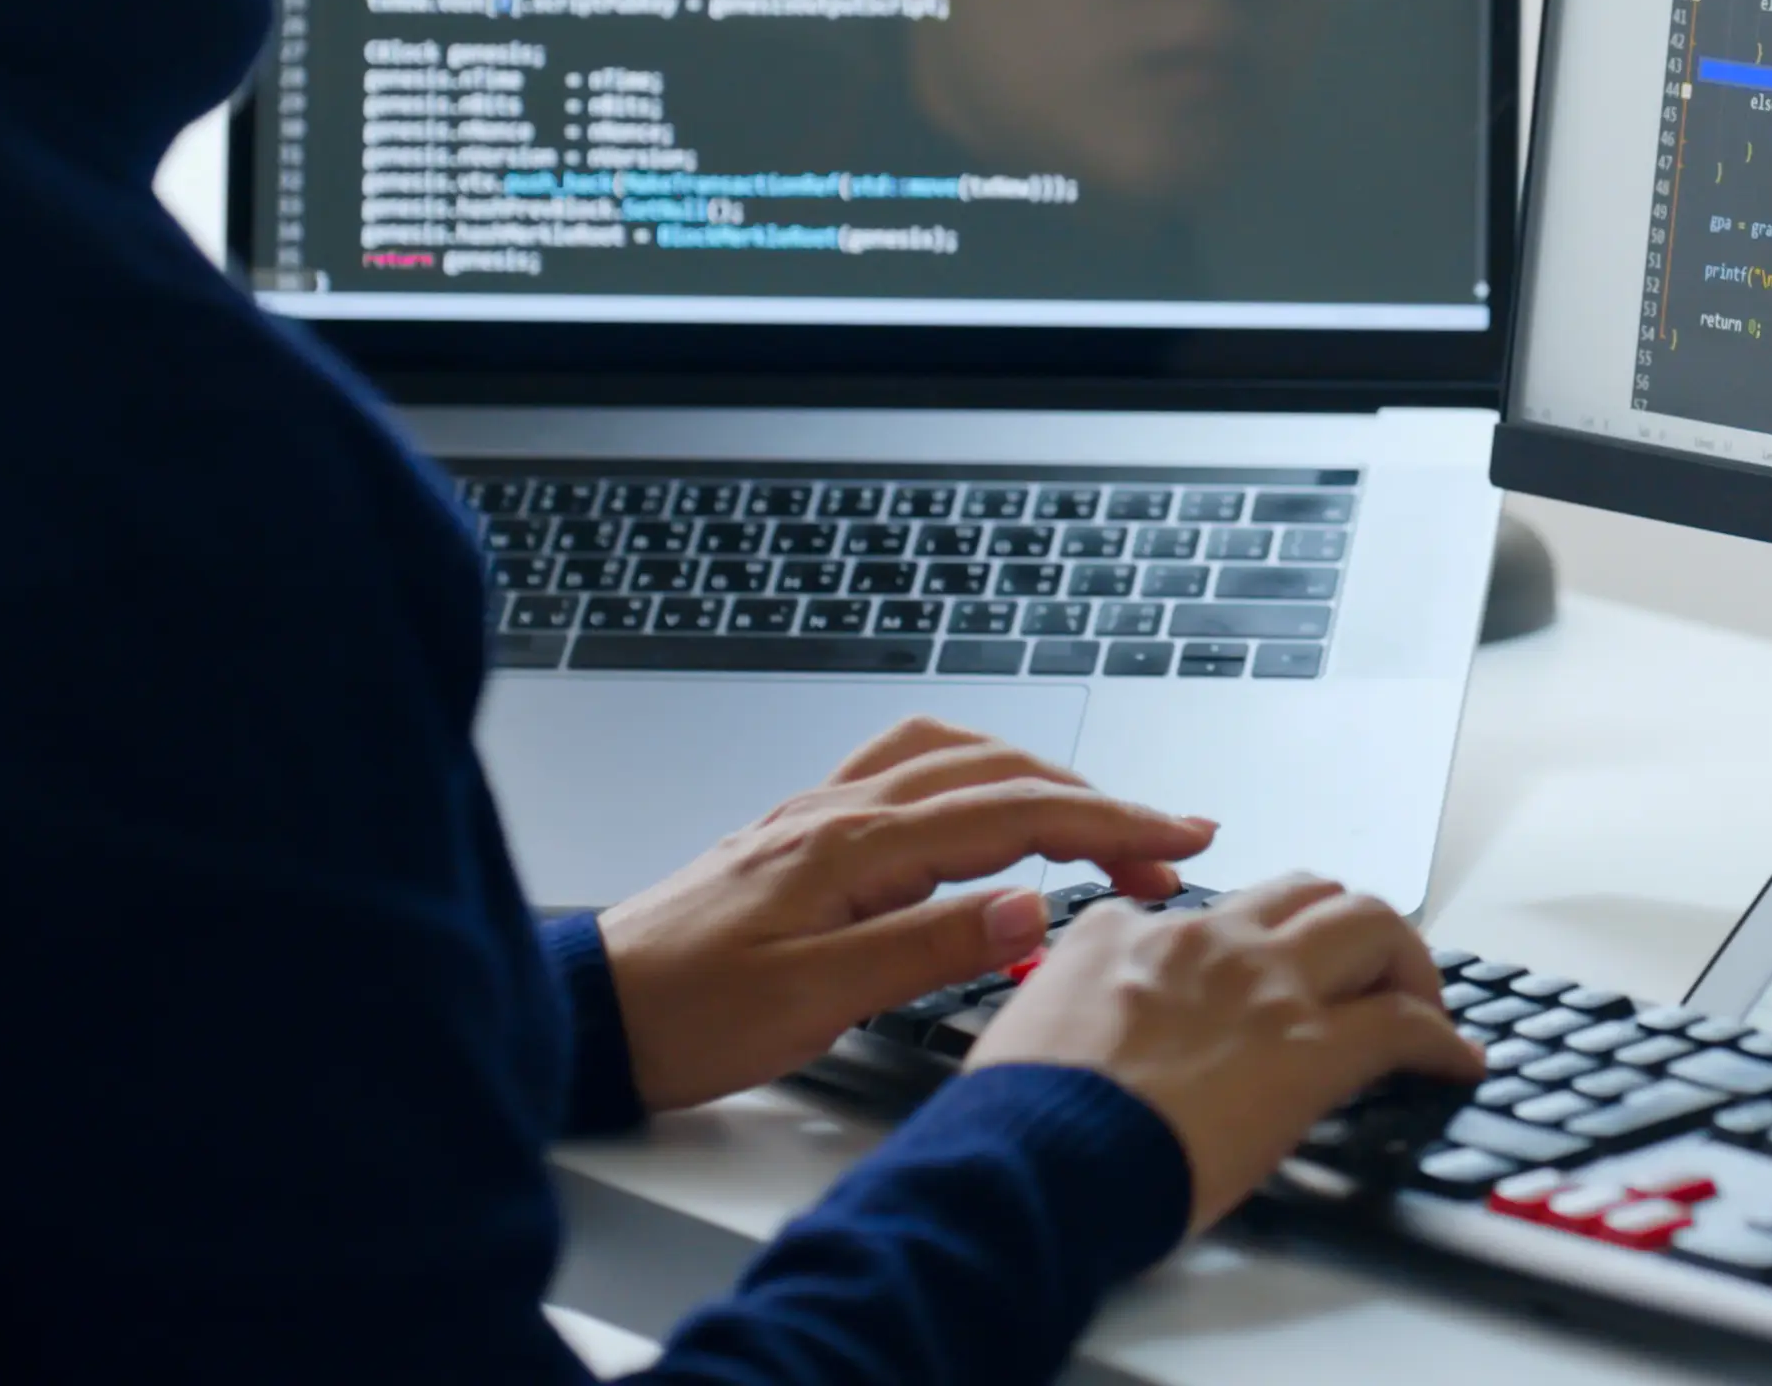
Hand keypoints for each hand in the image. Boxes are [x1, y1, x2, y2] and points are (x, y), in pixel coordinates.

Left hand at [594, 716, 1216, 1110]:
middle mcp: (840, 811)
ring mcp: (819, 813)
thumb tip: (1034, 903)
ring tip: (1095, 815)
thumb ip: (930, 945)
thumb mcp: (817, 1000)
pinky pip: (909, 770)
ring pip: (955, 757)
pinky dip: (974, 774)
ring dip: (1038, 776)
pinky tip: (983, 801)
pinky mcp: (802, 834)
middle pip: (998, 774)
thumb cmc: (686, 1013)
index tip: (1180, 837)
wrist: (592, 1010)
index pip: (1015, 814)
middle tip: (1166, 840)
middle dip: (1096, 800)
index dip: (1110, 822)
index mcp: (855, 846)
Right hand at [968, 875, 1483, 1232]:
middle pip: (1304, 893)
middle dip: (1342, 925)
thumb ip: (1064, 1006)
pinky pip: (1403, 1023)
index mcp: (1123, 934)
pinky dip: (1441, 1038)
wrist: (1036, 1159)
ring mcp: (1262, 986)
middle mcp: (1203, 940)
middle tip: (1363, 971)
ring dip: (1403, 959)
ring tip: (1420, 1001)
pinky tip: (1454, 1062)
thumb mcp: (1020, 1029)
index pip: (1201, 915)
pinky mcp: (1309, 1049)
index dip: (1237, 950)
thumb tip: (1077, 1033)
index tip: (1252, 985)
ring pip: (1368, 921)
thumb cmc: (1019, 1120)